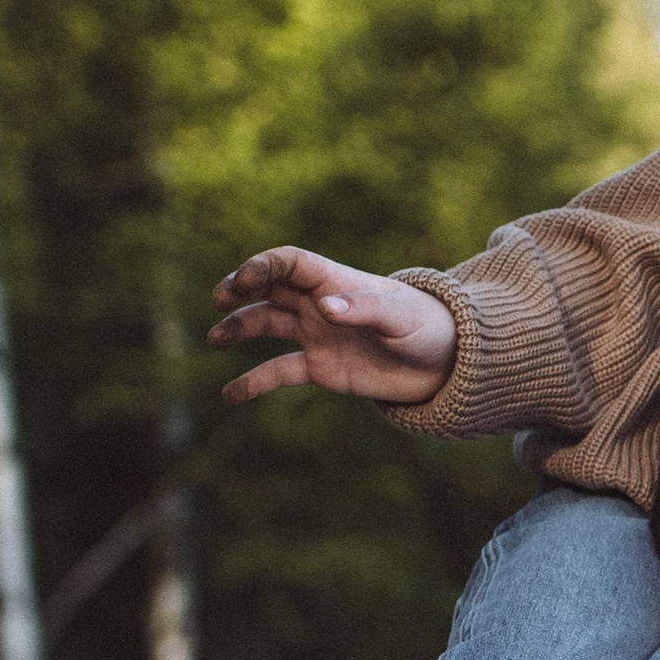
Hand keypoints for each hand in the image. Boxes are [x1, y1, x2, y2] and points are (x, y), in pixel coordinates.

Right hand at [210, 247, 458, 405]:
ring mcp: (316, 335)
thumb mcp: (399, 317)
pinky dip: (254, 382)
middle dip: (239, 290)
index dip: (263, 266)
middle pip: (269, 289)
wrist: (444, 364)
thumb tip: (325, 307)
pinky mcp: (320, 368)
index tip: (244, 280)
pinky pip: (279, 372)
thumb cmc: (427, 327)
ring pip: (266, 324)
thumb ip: (364, 309)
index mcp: (336, 282)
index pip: (290, 263)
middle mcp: (319, 305)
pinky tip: (230, 395)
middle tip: (218, 300)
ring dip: (238, 329)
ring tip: (214, 341)